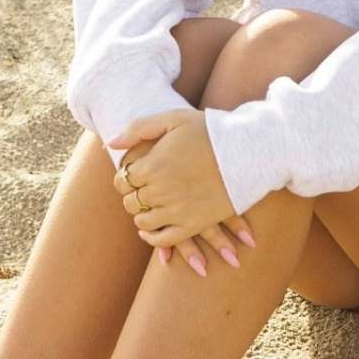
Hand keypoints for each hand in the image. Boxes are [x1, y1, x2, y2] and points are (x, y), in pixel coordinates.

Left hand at [107, 110, 257, 276]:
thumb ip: (138, 129)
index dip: (123, 177)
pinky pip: (164, 239)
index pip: (122, 179)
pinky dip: (153, 239)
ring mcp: (177, 210)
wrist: (247, 150)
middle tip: (141, 190)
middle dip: (132, 195)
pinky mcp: (194, 224)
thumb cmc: (209, 131)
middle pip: (131, 201)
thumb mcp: (172, 118)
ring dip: (141, 216)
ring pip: (143, 222)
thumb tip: (111, 145)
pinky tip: (150, 232)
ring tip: (147, 207)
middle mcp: (161, 190)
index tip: (132, 175)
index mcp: (153, 165)